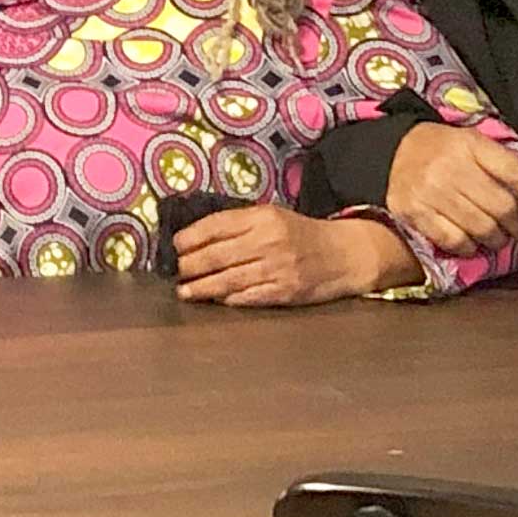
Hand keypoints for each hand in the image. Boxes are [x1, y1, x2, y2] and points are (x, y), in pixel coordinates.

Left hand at [173, 205, 408, 309]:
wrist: (344, 254)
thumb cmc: (300, 234)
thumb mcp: (272, 216)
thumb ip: (239, 224)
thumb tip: (196, 238)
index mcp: (263, 217)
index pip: (217, 225)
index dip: (191, 237)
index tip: (173, 245)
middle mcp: (269, 241)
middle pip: (219, 254)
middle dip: (190, 265)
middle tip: (173, 271)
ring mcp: (278, 269)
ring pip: (230, 279)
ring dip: (203, 287)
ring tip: (183, 291)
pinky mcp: (286, 292)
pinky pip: (250, 297)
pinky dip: (229, 299)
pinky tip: (215, 300)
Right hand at [384, 123, 517, 253]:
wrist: (392, 152)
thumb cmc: (444, 151)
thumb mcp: (475, 147)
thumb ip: (506, 170)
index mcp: (471, 145)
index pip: (516, 172)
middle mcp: (451, 167)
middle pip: (502, 207)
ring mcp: (431, 191)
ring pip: (482, 228)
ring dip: (498, 240)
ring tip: (499, 237)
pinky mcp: (415, 212)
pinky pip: (454, 241)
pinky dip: (470, 247)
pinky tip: (472, 242)